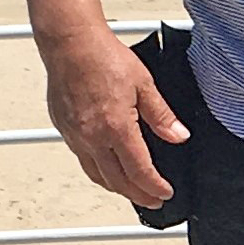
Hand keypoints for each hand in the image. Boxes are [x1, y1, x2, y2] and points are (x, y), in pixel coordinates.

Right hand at [42, 27, 187, 208]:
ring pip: (96, 174)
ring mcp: (75, 135)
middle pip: (117, 180)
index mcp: (116, 128)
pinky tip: (107, 166)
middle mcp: (92, 137)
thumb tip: (179, 136)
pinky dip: (98, 170)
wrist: (70, 44)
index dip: (154, 187)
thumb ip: (162, 115)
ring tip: (132, 190)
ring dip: (116, 187)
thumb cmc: (104, 58)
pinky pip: (82, 159)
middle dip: (137, 194)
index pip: (139, 171)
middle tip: (153, 200)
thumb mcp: (144, 84)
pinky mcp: (64, 128)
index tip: (165, 193)